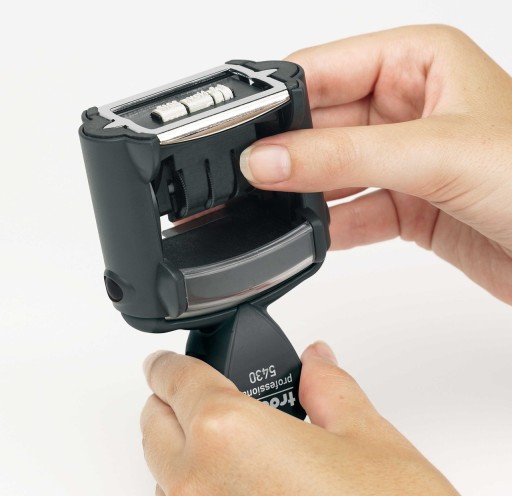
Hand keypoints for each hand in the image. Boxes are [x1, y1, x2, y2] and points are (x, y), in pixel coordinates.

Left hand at [141, 343, 458, 494]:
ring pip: (162, 473)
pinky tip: (242, 487)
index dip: (167, 363)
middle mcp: (198, 486)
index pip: (175, 380)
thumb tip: (318, 362)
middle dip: (170, 404)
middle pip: (154, 426)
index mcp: (228, 434)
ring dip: (182, 450)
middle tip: (200, 395)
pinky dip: (198, 490)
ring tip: (230, 444)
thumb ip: (330, 387)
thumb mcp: (367, 437)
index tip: (163, 362)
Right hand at [239, 25, 511, 303]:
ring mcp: (404, 160)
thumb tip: (270, 159)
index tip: (242, 133)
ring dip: (306, 194)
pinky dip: (330, 228)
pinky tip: (310, 236)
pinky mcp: (407, 206)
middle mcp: (407, 108)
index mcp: (417, 62)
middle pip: (322, 125)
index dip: (279, 100)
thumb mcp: (436, 153)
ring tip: (274, 208)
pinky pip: (353, 213)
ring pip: (334, 173)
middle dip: (288, 153)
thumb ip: (343, 157)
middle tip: (251, 176)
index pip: (324, 69)